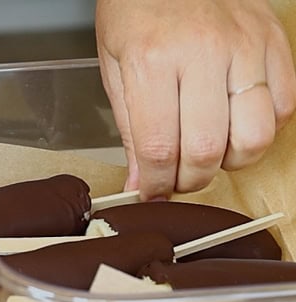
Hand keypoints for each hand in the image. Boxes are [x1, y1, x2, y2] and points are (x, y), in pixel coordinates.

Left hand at [96, 0, 295, 198]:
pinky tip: (234, 125)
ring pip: (255, 137)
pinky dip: (260, 131)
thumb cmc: (137, 10)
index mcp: (154, 60)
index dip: (155, 184)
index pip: (160, 148)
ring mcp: (247, 48)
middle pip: (208, 150)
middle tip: (176, 178)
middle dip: (190, 180)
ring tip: (208, 153)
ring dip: (230, 162)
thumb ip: (130, 128)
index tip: (150, 191)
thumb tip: (141, 182)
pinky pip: (282, 109)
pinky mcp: (275, 44)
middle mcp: (205, 54)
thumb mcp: (115, 65)